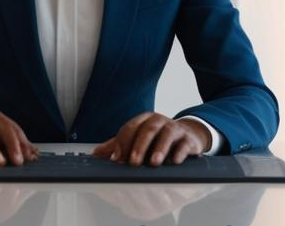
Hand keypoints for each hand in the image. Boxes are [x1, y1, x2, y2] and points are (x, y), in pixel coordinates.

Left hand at [92, 112, 211, 165]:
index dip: (122, 143)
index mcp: (143, 120)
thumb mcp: (137, 140)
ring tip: (154, 162)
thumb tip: (96, 154)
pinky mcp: (188, 139)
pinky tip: (175, 161)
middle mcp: (159, 121)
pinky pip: (184, 143)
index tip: (116, 159)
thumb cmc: (157, 140)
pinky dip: (180, 152)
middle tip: (133, 162)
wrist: (187, 135)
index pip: (130, 128)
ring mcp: (174, 129)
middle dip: (139, 146)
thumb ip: (118, 146)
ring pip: (167, 134)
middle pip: (147, 129)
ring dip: (160, 148)